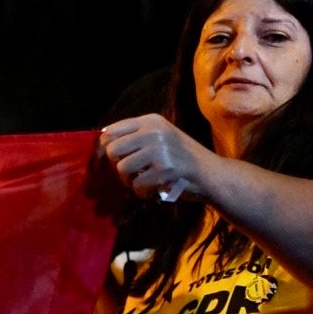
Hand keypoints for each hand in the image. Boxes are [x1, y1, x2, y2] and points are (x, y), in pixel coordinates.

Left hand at [99, 113, 217, 202]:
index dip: (104, 149)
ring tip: (143, 181)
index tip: (112, 160)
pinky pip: (137, 184)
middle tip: (132, 173)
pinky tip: (153, 189)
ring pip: (122, 168)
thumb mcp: (160, 137)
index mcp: (151, 121)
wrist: (210, 173)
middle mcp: (154, 131)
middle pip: (112, 150)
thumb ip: (134, 137)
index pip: (111, 131)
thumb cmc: (181, 157)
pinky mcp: (165, 168)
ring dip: (129, 181)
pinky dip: (142, 192)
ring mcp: (160, 149)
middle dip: (117, 166)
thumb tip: (101, 140)